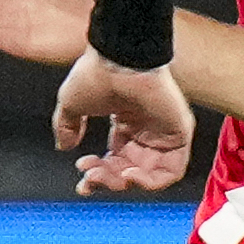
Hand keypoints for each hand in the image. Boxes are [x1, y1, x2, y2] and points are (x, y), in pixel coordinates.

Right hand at [55, 49, 193, 193]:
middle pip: (129, 171)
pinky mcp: (179, 133)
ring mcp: (163, 133)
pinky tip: (129, 176)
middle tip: (91, 175)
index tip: (83, 180)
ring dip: (126, 184)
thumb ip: (66, 126)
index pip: (115, 161)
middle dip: (107, 179)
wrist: (118, 59)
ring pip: (149, 176)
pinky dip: (151, 182)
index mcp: (124, 123)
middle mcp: (145, 130)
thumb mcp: (72, 103)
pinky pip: (172, 172)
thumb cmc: (97, 74)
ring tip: (110, 177)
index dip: (98, 176)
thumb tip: (63, 146)